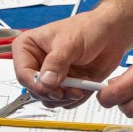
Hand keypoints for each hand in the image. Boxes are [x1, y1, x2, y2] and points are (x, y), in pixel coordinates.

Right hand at [12, 14, 129, 108]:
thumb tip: (46, 82)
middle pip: (35, 90)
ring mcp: (51, 77)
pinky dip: (76, 98)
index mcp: (28, 48)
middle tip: (70, 89)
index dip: (36, 84)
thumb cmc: (87, 29)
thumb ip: (57, 63)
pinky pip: (65, 102)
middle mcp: (37, 64)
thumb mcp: (70, 43)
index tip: (53, 88)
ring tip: (79, 87)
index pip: (23, 73)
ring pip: (49, 100)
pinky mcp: (65, 86)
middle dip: (54, 93)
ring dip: (66, 98)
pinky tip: (85, 85)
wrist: (109, 34)